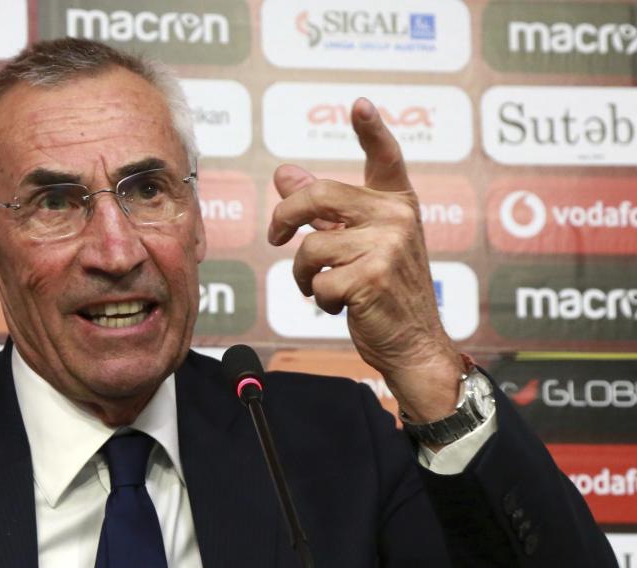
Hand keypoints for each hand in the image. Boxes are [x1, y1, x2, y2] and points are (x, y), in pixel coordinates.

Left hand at [268, 98, 463, 423]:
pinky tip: (340, 305)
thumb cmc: (384, 292)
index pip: (385, 158)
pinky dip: (318, 298)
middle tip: (274, 237)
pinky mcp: (372, 277)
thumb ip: (325, 209)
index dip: (372, 129)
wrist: (413, 344)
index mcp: (397, 204)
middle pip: (318, 196)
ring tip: (322, 287)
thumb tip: (285, 173)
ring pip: (310, 246)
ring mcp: (388, 246)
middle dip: (284, 217)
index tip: (359, 104)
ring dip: (303, 274)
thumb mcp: (358, 244)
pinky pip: (317, 280)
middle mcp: (398, 218)